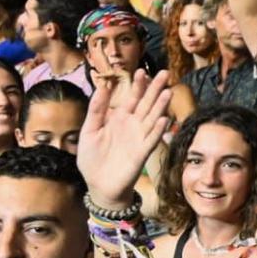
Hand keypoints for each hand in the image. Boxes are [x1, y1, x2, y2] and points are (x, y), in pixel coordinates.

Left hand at [76, 71, 173, 204]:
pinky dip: (158, 130)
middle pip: (147, 104)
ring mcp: (139, 139)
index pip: (132, 98)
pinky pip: (152, 139)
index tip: (142, 71)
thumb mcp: (89, 131)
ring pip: (152, 118)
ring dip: (160, 106)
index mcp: (119, 119)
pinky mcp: (142, 153)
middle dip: (155, 89)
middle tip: (164, 73)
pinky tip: (163, 119)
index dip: (138, 85)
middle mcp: (132, 126)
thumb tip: (102, 86)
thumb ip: (96, 110)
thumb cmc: (92, 159)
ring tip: (167, 92)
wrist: (98, 185)